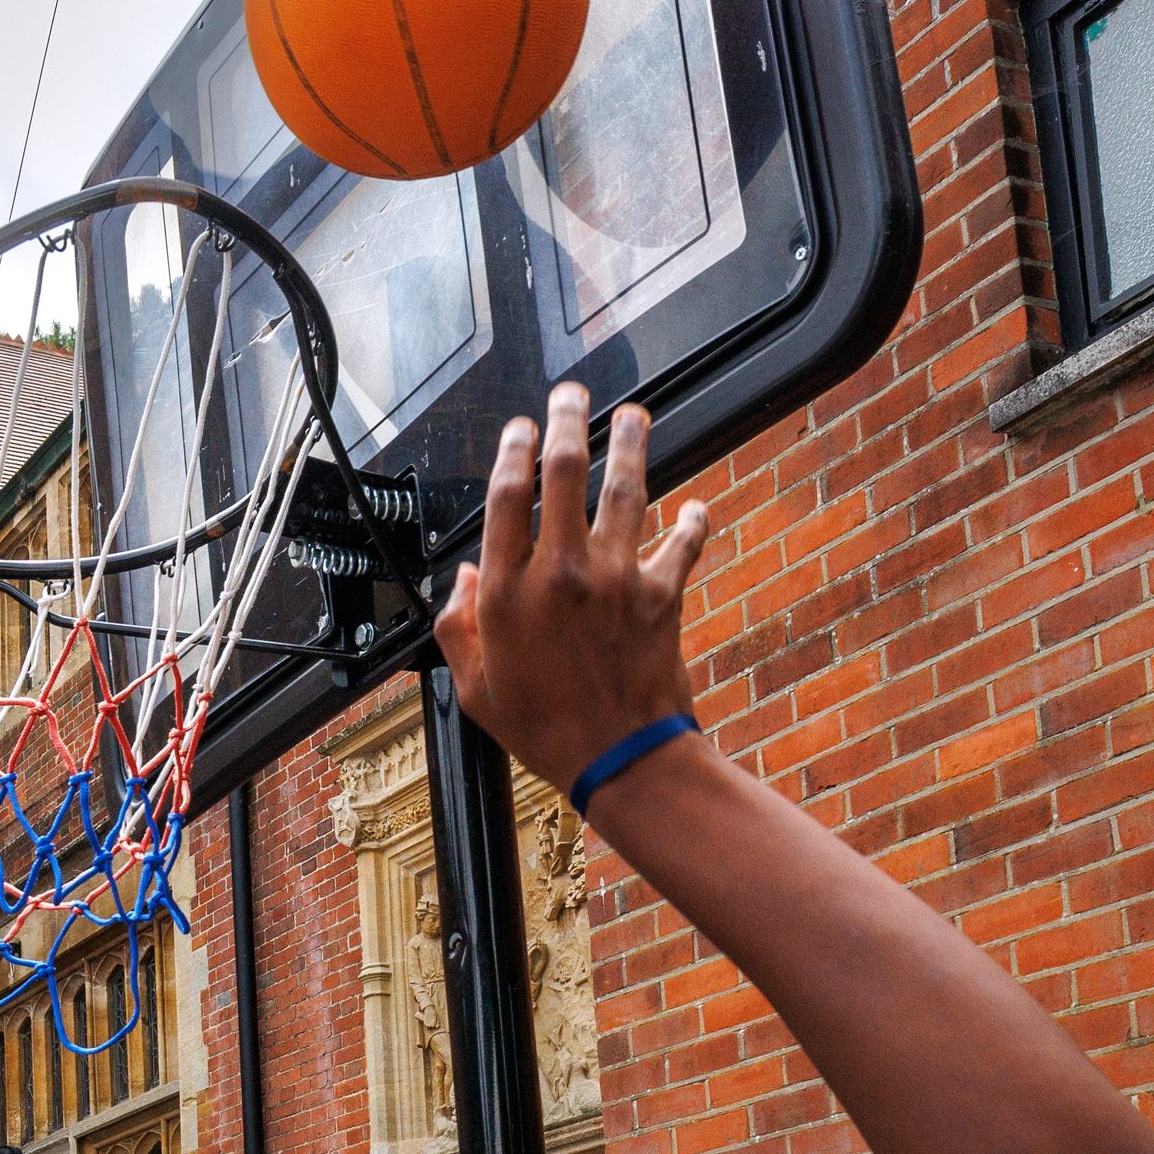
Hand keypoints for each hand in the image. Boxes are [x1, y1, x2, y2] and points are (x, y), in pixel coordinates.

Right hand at [434, 385, 708, 796]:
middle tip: (572, 396)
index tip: (519, 429)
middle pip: (565, 472)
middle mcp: (561, 572)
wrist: (620, 758)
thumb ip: (458, 628)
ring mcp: (616, 577)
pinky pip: (683, 543)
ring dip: (631, 444)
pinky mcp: (662, 593)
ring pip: (626, 489)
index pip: (506, 497)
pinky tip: (695, 507)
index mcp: (507, 592)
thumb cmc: (544, 730)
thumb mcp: (475, 688)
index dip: (512, 451)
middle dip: (568, 421)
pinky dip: (693, 522)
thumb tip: (461, 579)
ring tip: (633, 415)